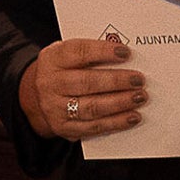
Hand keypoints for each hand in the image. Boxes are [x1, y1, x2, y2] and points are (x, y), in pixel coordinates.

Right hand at [20, 37, 149, 140]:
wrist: (40, 96)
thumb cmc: (65, 69)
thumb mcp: (69, 54)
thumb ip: (92, 52)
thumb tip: (127, 55)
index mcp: (53, 59)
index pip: (79, 52)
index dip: (103, 52)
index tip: (126, 52)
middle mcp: (50, 84)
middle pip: (86, 82)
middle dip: (116, 81)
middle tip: (139, 79)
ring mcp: (55, 108)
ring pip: (91, 107)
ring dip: (120, 103)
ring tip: (140, 97)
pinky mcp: (64, 128)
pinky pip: (93, 127)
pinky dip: (116, 122)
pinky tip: (132, 117)